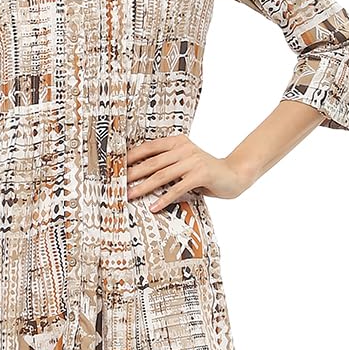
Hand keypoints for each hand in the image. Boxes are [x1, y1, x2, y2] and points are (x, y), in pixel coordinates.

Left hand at [126, 135, 248, 209]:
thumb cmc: (205, 172)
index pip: (148, 148)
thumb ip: (167, 164)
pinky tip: (154, 207)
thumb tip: (139, 176)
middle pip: (152, 162)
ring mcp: (192, 161)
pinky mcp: (200, 174)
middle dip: (132, 174)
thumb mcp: (185, 163)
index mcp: (177, 142)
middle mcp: (183, 148)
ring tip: (129, 196)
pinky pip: (177, 188)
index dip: (131, 157)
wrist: (233, 174)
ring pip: (161, 175)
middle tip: (116, 184)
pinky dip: (164, 198)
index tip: (114, 167)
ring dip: (143, 187)